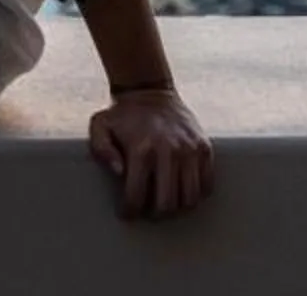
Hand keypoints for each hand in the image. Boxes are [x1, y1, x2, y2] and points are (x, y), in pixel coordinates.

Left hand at [88, 86, 213, 220]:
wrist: (150, 91)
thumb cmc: (122, 115)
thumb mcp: (100, 126)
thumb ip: (101, 150)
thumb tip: (118, 173)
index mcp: (141, 149)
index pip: (137, 196)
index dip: (130, 211)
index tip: (126, 214)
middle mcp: (169, 151)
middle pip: (168, 204)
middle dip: (155, 215)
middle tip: (147, 213)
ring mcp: (190, 151)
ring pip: (190, 199)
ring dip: (177, 209)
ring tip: (165, 205)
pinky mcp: (205, 148)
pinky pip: (207, 185)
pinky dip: (196, 195)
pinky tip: (182, 192)